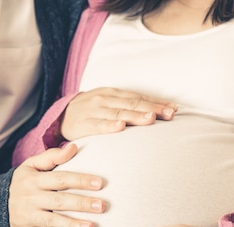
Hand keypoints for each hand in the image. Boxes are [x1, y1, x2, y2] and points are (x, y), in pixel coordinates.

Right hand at [9, 143, 104, 226]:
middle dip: (81, 204)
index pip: (60, 179)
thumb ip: (52, 156)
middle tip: (102, 206)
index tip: (100, 183)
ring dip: (72, 226)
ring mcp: (28, 217)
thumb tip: (74, 147)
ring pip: (52, 222)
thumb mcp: (31, 165)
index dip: (80, 180)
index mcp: (34, 180)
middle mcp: (31, 198)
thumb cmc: (21, 183)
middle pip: (59, 201)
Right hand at [60, 87, 177, 140]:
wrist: (60, 117)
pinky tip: (120, 127)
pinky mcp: (83, 124)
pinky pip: (98, 125)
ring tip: (151, 119)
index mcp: (113, 93)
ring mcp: (93, 111)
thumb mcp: (109, 103)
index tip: (174, 109)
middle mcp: (105, 99)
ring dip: (135, 116)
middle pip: (132, 104)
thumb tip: (158, 113)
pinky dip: (109, 126)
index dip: (156, 103)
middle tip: (169, 114)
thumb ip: (129, 107)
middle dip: (152, 109)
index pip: (138, 97)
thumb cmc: (91, 112)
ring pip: (118, 113)